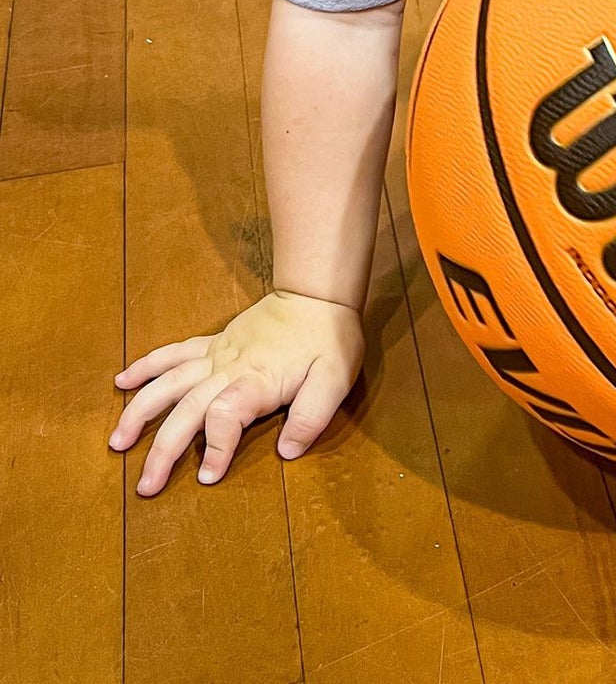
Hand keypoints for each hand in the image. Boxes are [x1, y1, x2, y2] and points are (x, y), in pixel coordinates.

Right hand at [110, 290, 364, 495]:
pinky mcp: (214, 343)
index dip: (214, 448)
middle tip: (145, 486)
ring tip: (118, 441)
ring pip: (168, 383)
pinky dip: (146, 366)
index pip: (223, 416)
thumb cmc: (329, 338)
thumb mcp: (334, 379)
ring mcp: (216, 354)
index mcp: (255, 380)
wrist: (318, 293)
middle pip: (185, 409)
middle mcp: (227, 368)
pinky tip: (123, 382)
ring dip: (140, 411)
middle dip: (162, 449)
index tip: (209, 477)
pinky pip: (173, 354)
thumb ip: (312, 416)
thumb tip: (287, 451)